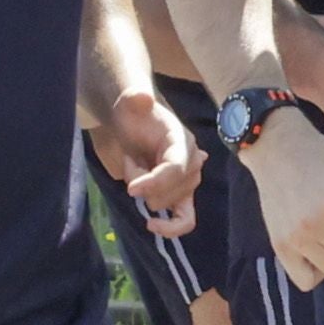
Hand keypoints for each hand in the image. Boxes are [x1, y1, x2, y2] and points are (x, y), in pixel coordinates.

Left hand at [93, 90, 201, 236]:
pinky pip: (185, 220)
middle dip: (142, 182)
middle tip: (131, 159)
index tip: (131, 188)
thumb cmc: (135, 115)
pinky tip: (152, 224)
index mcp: (183, 142)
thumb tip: (141, 97)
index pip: (175, 168)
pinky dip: (171, 228)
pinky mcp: (182, 196)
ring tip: (137, 167)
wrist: (135, 124)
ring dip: (145, 192)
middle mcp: (192, 163)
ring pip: (166, 203)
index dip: (154, 181)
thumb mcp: (131, 103)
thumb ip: (136, 99)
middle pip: (167, 190)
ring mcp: (189, 182)